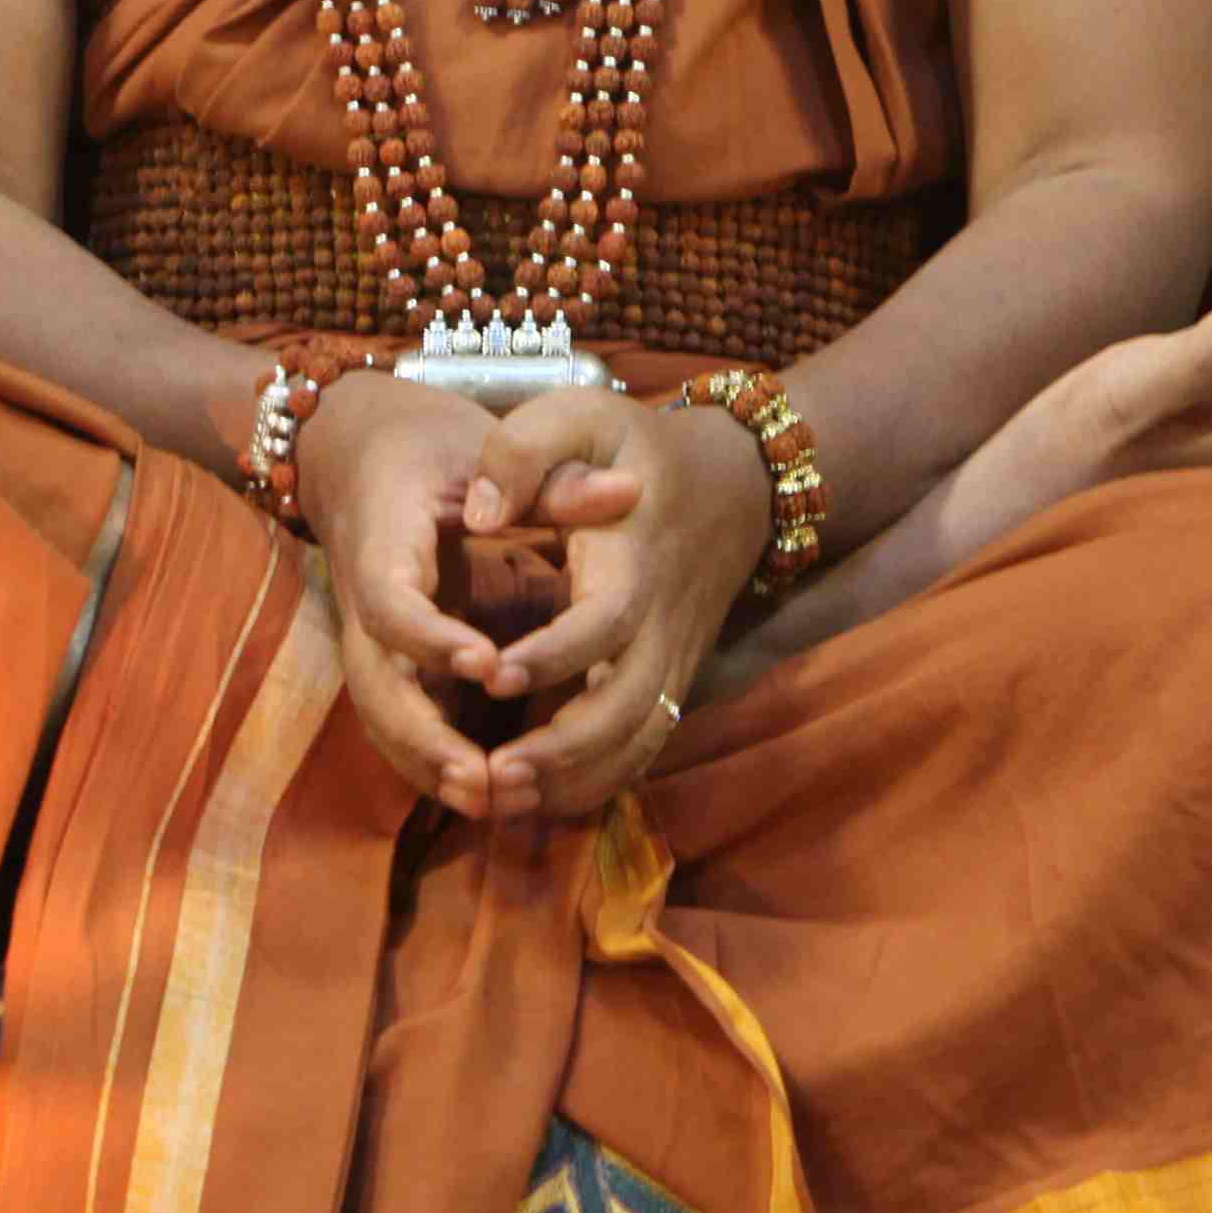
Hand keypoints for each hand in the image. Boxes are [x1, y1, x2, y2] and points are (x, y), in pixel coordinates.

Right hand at [292, 368, 544, 816]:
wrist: (364, 448)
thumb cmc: (435, 445)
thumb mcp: (489, 446)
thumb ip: (555, 480)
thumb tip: (629, 492)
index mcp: (382, 538)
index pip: (389, 603)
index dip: (431, 639)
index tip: (489, 663)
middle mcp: (363, 597)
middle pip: (373, 682)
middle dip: (424, 736)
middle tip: (486, 775)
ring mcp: (368, 636)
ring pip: (380, 715)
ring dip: (428, 764)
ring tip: (491, 801)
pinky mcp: (387, 659)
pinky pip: (397, 720)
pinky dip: (430, 761)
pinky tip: (485, 796)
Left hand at [448, 387, 771, 822]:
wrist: (734, 484)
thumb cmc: (638, 448)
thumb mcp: (581, 414)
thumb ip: (522, 451)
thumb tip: (477, 512)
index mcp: (634, 560)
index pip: (603, 622)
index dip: (552, 655)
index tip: (492, 673)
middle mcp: (662, 623)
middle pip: (627, 706)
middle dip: (563, 749)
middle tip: (492, 772)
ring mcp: (673, 660)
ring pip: (639, 740)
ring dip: (576, 779)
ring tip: (504, 797)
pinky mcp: (672, 681)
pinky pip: (645, 746)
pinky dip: (599, 781)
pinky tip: (540, 798)